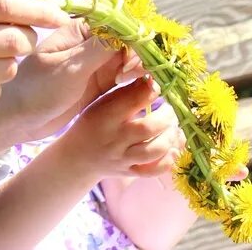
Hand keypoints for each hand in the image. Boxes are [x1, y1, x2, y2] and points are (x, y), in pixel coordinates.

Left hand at [0, 20, 135, 155]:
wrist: (17, 119)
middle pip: (129, 43)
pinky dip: (136, 84)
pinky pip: (126, 79)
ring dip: (139, 71)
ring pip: (130, 61)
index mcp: (80, 30)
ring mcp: (96, 64)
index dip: (134, 39)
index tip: (135, 60)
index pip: (119, 26)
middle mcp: (91, 43)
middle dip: (138, 57)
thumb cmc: (36, 89)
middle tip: (131, 77)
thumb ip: (99, 50)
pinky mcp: (99, 84)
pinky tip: (139, 93)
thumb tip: (130, 31)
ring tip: (132, 85)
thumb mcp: (68, 69)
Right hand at [61, 77, 184, 178]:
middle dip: (167, 116)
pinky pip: (153, 171)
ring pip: (154, 151)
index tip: (160, 86)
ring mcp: (123, 158)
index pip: (133, 100)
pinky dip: (168, 162)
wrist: (77, 157)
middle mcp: (115, 138)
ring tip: (173, 128)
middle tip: (171, 110)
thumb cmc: (92, 123)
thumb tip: (151, 78)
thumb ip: (126, 93)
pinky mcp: (129, 172)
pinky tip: (173, 150)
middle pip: (148, 128)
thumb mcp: (101, 104)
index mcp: (106, 116)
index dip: (151, 91)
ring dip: (171, 138)